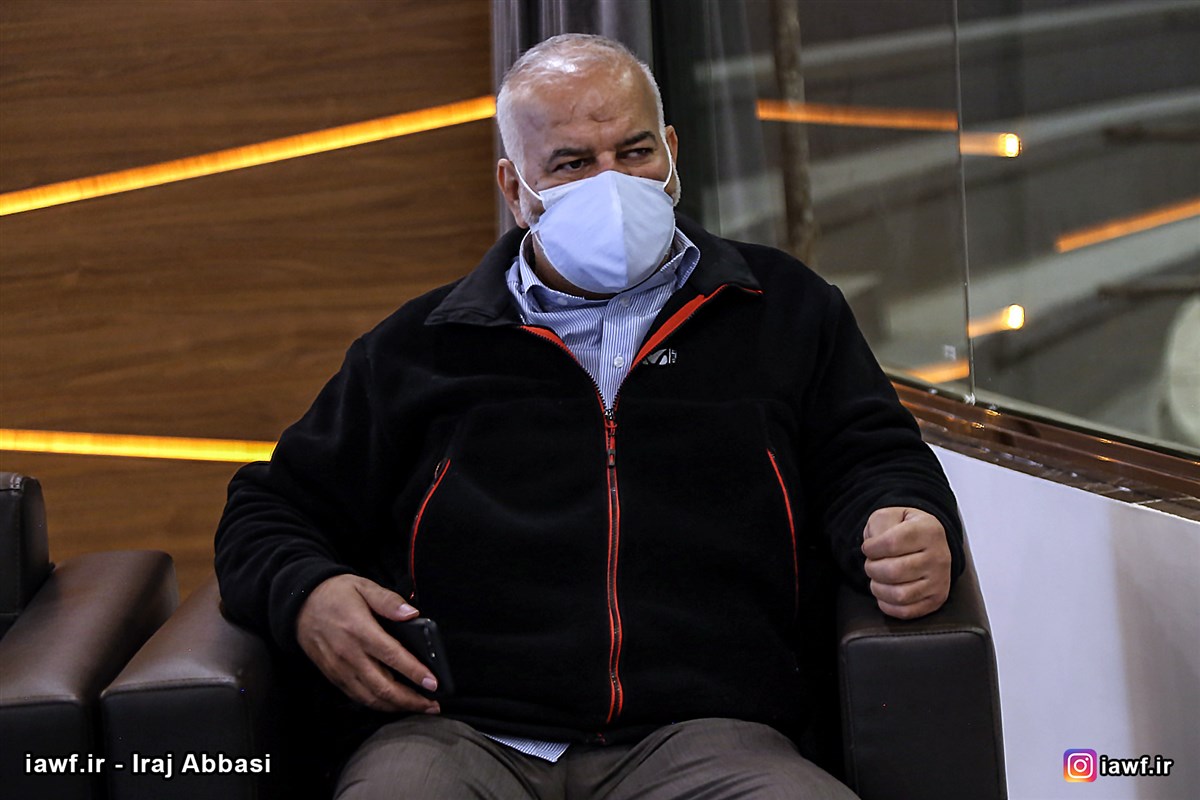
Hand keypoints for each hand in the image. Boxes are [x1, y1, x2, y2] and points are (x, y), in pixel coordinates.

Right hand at [295, 574, 440, 713]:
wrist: (299, 604)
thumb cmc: (335, 593)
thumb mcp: (363, 586)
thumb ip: (389, 601)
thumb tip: (412, 614)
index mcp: (360, 630)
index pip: (392, 656)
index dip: (414, 672)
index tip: (434, 683)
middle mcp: (349, 654)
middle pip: (383, 687)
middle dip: (411, 700)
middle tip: (433, 704)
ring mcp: (339, 669)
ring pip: (371, 698)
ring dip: (396, 707)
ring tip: (418, 707)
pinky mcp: (333, 676)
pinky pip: (357, 697)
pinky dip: (378, 704)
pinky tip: (393, 703)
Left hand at [861, 507, 951, 619]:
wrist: (928, 543)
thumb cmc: (904, 529)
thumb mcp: (891, 515)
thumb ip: (879, 524)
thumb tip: (874, 544)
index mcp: (929, 530)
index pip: (891, 543)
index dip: (871, 548)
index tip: (868, 548)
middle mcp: (939, 556)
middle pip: (893, 571)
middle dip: (872, 569)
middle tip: (871, 564)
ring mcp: (940, 581)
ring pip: (899, 595)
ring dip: (878, 588)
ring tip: (877, 578)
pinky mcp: (937, 600)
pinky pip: (906, 612)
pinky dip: (887, 605)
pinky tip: (884, 592)